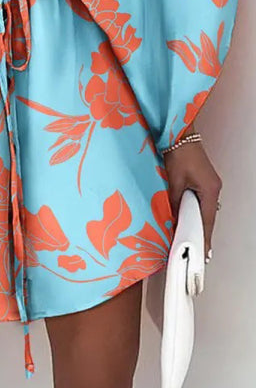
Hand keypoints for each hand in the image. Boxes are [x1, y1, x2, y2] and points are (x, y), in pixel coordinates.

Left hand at [163, 139, 221, 259]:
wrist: (179, 134)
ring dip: (198, 221)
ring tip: (191, 237)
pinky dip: (196, 210)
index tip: (203, 253)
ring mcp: (210, 184)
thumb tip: (174, 219)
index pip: (207, 221)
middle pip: (208, 217)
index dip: (204, 238)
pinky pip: (202, 200)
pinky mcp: (204, 180)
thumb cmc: (178, 153)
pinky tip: (188, 217)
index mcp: (209, 190)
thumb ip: (175, 202)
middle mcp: (213, 188)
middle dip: (202, 232)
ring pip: (205, 209)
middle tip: (196, 249)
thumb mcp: (174, 181)